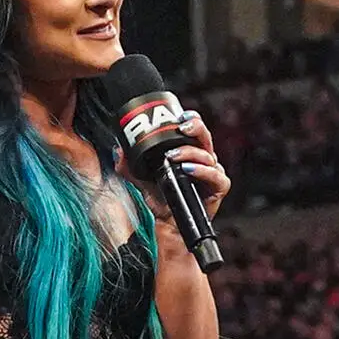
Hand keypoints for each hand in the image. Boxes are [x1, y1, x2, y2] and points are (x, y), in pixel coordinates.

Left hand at [114, 110, 231, 222]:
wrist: (169, 224)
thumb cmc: (163, 199)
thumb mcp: (142, 180)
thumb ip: (129, 167)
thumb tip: (119, 151)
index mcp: (191, 152)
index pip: (195, 130)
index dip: (191, 119)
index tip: (180, 115)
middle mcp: (204, 159)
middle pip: (205, 137)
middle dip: (195, 127)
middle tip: (182, 127)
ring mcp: (213, 172)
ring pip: (208, 155)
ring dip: (190, 152)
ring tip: (173, 155)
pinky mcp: (218, 187)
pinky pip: (216, 176)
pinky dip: (203, 171)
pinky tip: (188, 169)